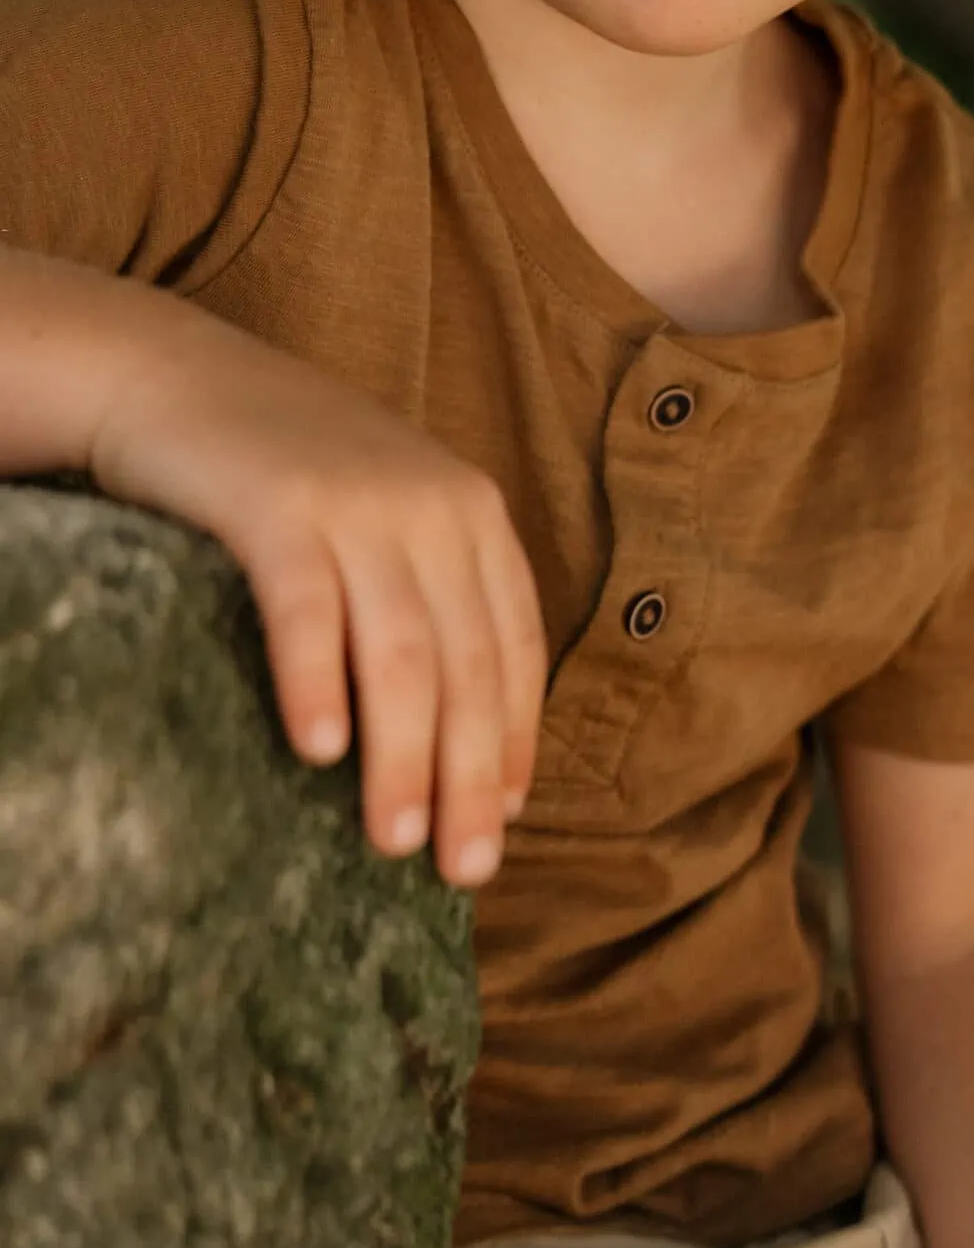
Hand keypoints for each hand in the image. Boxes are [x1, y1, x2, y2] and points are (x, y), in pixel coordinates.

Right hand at [88, 294, 546, 887]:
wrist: (183, 377)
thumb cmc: (290, 470)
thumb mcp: (387, 515)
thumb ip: (429, 594)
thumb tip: (457, 741)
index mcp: (472, 511)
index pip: (514, 641)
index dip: (516, 735)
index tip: (508, 818)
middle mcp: (432, 504)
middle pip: (468, 661)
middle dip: (471, 774)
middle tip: (463, 870)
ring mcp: (358, 502)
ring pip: (403, 650)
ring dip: (403, 755)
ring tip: (394, 839)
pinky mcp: (278, 505)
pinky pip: (308, 607)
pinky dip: (319, 680)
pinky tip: (319, 750)